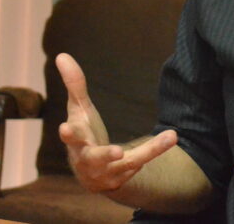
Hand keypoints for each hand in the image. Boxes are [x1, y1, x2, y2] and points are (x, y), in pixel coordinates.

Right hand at [56, 53, 176, 191]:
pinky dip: (155, 151)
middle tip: (117, 152)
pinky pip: (141, 165)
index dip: (68, 134)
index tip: (65, 129)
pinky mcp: (121, 178)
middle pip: (94, 158)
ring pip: (129, 162)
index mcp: (76, 141)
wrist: (91, 173)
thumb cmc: (83, 133)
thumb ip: (74, 84)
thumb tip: (62, 55)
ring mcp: (105, 172)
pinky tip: (170, 137)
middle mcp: (88, 160)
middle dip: (104, 155)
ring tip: (171, 137)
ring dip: (149, 151)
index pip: (71, 137)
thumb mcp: (79, 109)